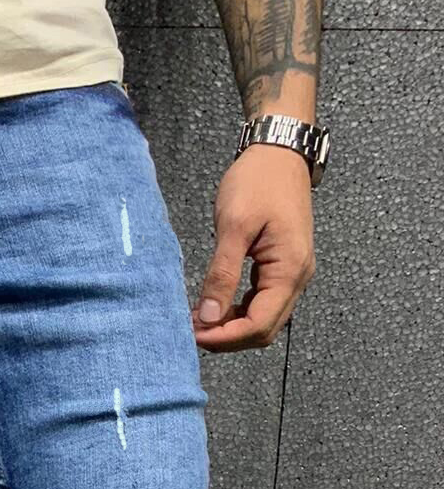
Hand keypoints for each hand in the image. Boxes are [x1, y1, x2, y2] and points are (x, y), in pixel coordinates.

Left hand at [192, 144, 315, 352]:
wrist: (279, 150)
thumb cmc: (259, 180)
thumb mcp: (234, 226)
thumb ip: (222, 274)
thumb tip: (209, 317)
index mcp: (290, 270)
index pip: (259, 325)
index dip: (225, 338)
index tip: (192, 336)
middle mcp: (297, 278)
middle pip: (263, 330)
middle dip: (227, 338)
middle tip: (191, 332)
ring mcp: (291, 274)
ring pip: (262, 319)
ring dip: (231, 327)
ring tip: (198, 321)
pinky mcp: (280, 267)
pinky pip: (261, 302)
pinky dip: (237, 311)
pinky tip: (213, 307)